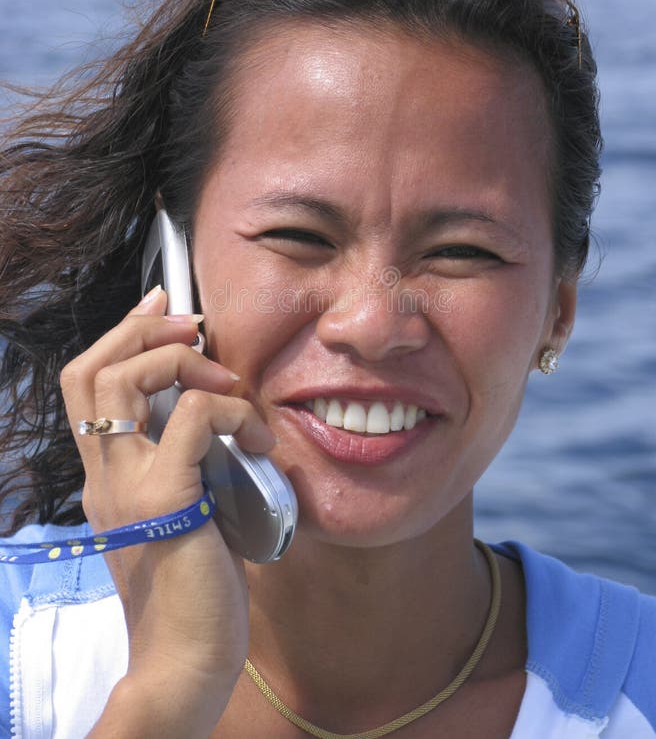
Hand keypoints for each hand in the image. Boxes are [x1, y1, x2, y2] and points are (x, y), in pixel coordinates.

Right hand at [60, 288, 275, 734]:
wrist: (187, 658)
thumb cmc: (196, 587)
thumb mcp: (183, 510)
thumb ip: (185, 463)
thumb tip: (218, 415)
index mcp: (107, 476)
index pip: (85, 386)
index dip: (119, 335)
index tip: (161, 308)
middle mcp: (105, 476)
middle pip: (92, 370)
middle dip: (141, 329)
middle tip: (191, 324)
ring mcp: (129, 486)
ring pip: (126, 381)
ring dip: (182, 361)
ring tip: (225, 378)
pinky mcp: (167, 500)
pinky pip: (194, 418)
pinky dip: (232, 410)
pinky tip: (258, 437)